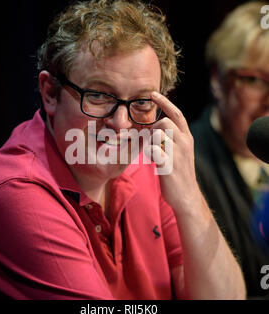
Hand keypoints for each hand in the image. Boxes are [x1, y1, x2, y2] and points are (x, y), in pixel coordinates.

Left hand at [146, 91, 201, 213]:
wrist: (186, 196)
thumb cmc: (180, 173)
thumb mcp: (180, 152)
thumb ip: (172, 139)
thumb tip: (156, 127)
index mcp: (187, 138)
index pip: (177, 114)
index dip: (165, 102)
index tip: (152, 94)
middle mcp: (185, 142)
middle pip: (164, 122)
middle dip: (153, 128)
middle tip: (152, 142)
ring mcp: (178, 154)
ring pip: (158, 133)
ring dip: (150, 141)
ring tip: (154, 153)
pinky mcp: (169, 166)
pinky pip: (153, 150)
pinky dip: (149, 153)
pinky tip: (154, 161)